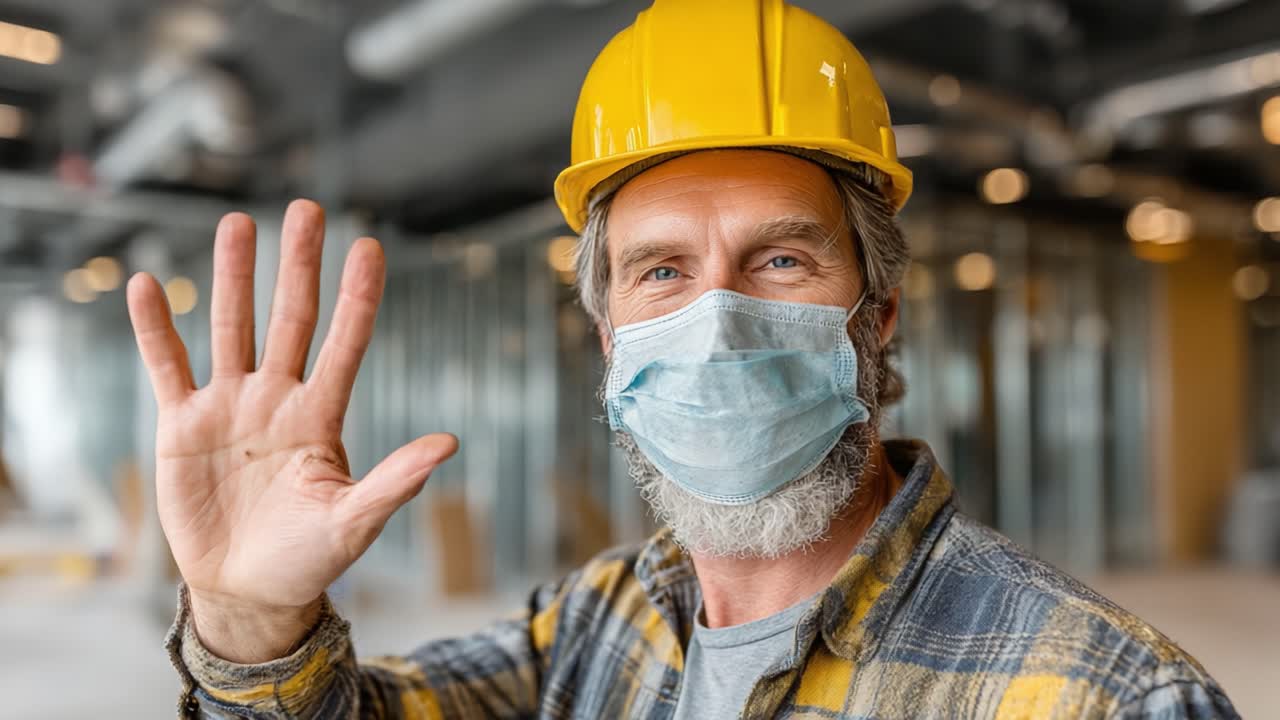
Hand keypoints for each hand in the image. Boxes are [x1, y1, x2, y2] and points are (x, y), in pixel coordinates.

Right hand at [127, 200, 457, 662]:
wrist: (247, 590)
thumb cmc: (309, 557)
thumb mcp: (355, 521)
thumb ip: (395, 481)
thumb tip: (450, 443)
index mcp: (322, 416)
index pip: (345, 344)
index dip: (357, 297)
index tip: (369, 246)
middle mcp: (279, 398)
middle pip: (290, 319)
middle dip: (298, 265)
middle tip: (306, 208)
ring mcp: (231, 406)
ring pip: (231, 327)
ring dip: (232, 277)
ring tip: (237, 224)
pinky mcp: (182, 424)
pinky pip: (167, 365)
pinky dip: (155, 328)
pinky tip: (148, 284)